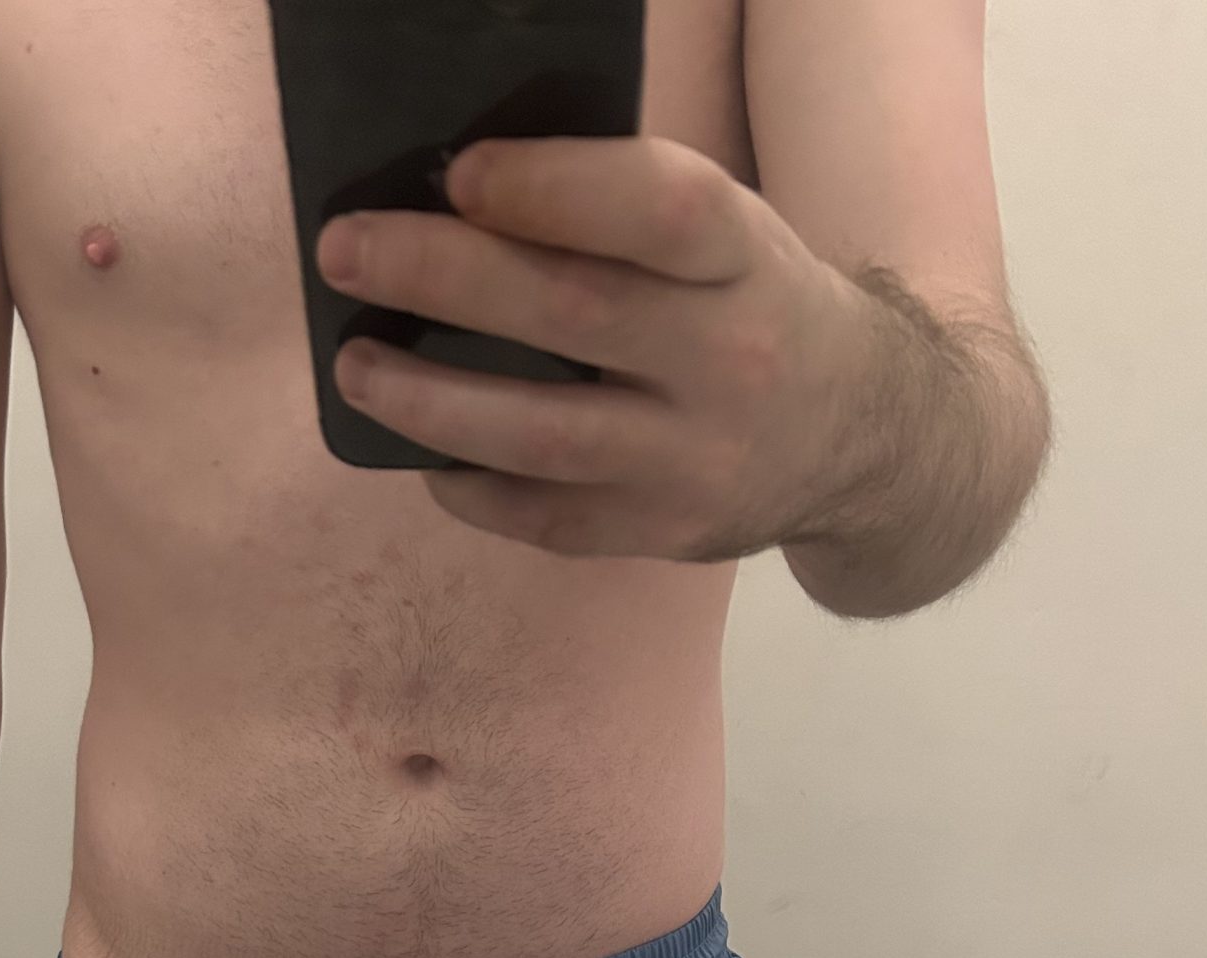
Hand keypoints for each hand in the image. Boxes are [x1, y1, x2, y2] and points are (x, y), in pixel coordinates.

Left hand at [314, 134, 875, 563]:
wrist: (860, 438)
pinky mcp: (662, 536)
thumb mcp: (727, 236)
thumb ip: (620, 215)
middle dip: (442, 277)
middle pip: (573, 315)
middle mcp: (728, 362)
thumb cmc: (753, 306)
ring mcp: (694, 463)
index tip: (460, 172)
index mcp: (744, 258)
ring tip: (357, 369)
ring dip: (430, 402)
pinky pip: (544, 519)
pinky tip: (422, 452)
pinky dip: (471, 487)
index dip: (552, 188)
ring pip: (543, 436)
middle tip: (347, 253)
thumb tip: (456, 198)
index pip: (656, 209)